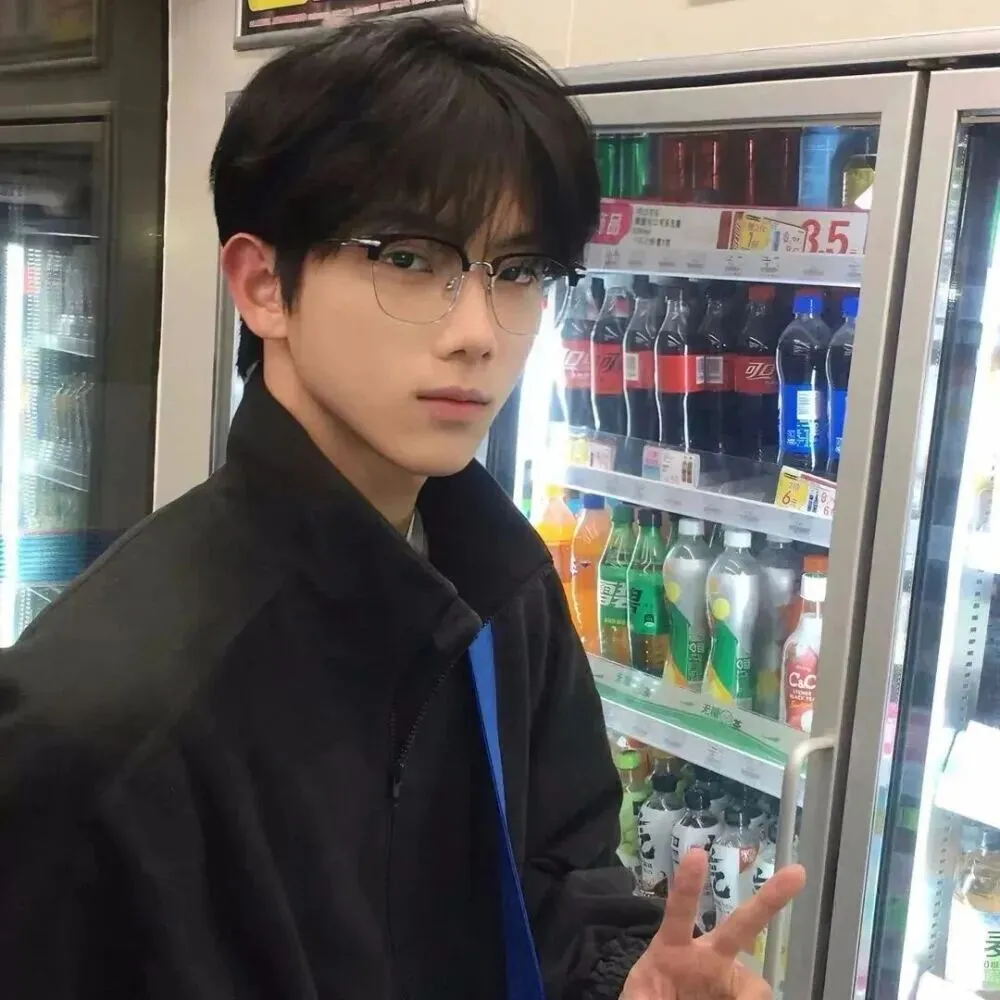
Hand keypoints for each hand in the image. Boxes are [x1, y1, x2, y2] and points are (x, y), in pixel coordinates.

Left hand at [621, 848, 805, 999]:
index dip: (687, 886)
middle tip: (797, 873)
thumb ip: (649, 996)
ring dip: (752, 999)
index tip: (697, 854)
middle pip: (741, 925)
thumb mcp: (639, 997)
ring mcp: (727, 979)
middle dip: (769, 899)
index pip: (679, 912)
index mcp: (672, 947)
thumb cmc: (647, 996)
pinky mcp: (740, 997)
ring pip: (755, 984)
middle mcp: (707, 956)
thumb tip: (686, 993)